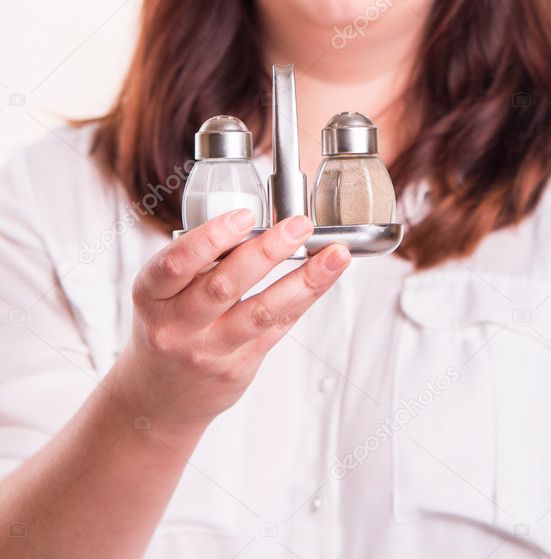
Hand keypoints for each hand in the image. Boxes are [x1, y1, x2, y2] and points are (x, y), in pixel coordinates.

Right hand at [109, 209, 349, 433]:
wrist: (159, 399)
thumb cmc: (166, 327)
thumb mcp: (161, 293)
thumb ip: (198, 262)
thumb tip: (255, 221)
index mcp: (151, 295)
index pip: (177, 263)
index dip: (212, 237)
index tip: (246, 216)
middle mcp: (176, 326)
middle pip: (225, 285)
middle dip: (268, 250)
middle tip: (299, 225)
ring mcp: (208, 351)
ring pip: (261, 311)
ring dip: (303, 279)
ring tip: (334, 254)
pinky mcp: (238, 367)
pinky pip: (278, 327)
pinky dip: (305, 298)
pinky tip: (325, 277)